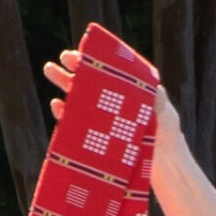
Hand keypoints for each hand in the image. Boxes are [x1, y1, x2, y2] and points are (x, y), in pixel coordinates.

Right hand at [44, 46, 210, 215]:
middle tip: (59, 59)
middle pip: (88, 80)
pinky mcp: (93, 136)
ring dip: (63, 84)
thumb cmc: (166, 133)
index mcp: (125, 90)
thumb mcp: (164, 112)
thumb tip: (153, 87)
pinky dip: (64, 113)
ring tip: (49, 71)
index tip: (81, 51)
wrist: (163, 164)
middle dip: (73, 68)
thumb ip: (156, 99)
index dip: (93, 59)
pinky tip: (57, 105)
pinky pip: (74, 123)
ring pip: (77, 97)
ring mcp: (100, 118)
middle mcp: (110, 101)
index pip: (106, 70)